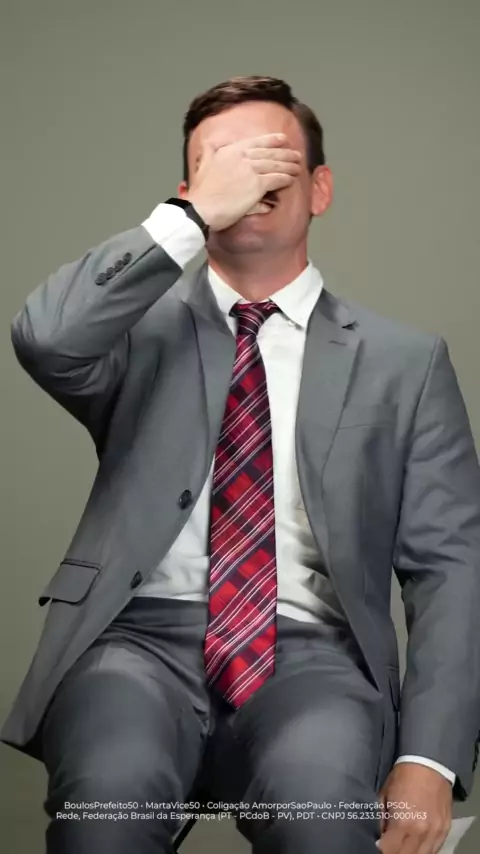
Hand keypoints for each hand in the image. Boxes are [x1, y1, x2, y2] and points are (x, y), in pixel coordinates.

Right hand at [186, 133, 301, 230]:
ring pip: (276, 164)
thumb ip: (208, 152)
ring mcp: (250, 170)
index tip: (282, 139)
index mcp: (230, 150)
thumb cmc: (201, 192)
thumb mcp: (202, 164)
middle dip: (286, 153)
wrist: (201, 208)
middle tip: (296, 155)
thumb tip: (208, 145)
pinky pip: (276, 178)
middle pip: (270, 152)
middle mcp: (242, 156)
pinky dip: (285, 178)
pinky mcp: (256, 185)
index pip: (256, 142)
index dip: (272, 140)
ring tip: (298, 167)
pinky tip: (291, 180)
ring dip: (289, 166)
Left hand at [376, 763, 451, 853]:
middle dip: (394, 851)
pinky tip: (415, 845)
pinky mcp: (445, 831)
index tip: (378, 844)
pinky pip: (434, 850)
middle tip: (389, 844)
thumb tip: (377, 837)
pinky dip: (423, 851)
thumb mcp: (384, 795)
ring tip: (401, 845)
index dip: (381, 849)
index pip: (388, 850)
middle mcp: (420, 833)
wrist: (429, 764)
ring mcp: (435, 833)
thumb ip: (380, 819)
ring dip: (409, 852)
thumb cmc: (402, 778)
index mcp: (403, 823)